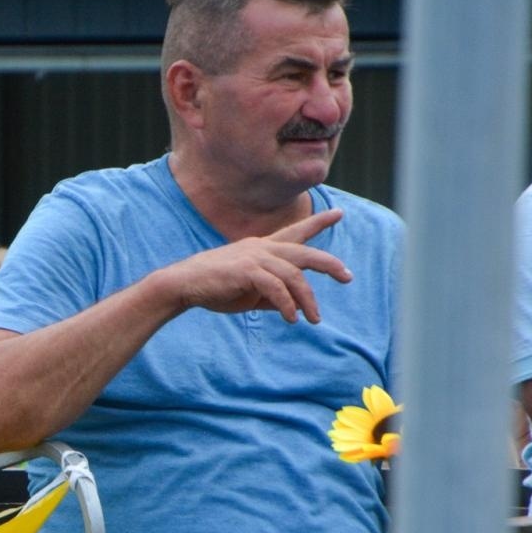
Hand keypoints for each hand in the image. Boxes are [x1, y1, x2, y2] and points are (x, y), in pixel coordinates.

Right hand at [159, 209, 351, 323]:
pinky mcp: (247, 271)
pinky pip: (277, 288)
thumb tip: (294, 308)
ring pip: (294, 275)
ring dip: (307, 299)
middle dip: (329, 264)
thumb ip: (273, 296)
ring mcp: (254, 257)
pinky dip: (288, 304)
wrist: (184, 285)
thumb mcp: (250, 293)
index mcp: (261, 248)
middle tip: (347, 277)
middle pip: (304, 253)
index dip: (318, 222)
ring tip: (314, 319)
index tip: (338, 213)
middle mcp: (261, 248)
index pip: (295, 232)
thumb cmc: (215, 288)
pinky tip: (291, 318)